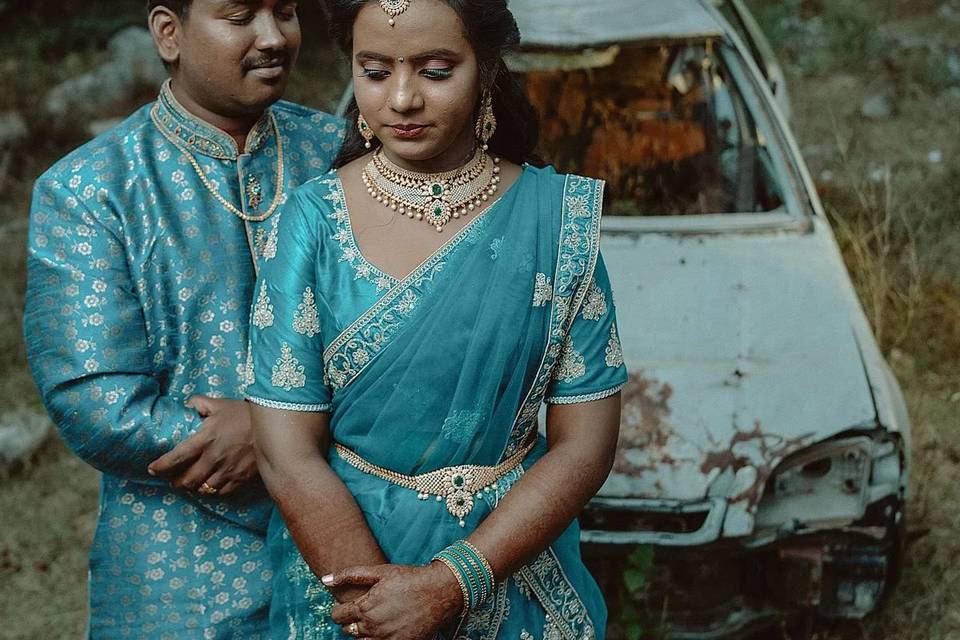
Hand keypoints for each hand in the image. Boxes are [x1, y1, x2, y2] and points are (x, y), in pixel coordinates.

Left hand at [147, 396, 258, 495]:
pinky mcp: (240, 478)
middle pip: (187, 480)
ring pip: (203, 489)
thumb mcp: (220, 404)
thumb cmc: (244, 413)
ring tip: (191, 485)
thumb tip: (186, 405)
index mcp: (205, 440)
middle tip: (173, 480)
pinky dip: (212, 491)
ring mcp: (227, 471)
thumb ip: (199, 403)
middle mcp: (213, 459)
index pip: (175, 458)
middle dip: (176, 483)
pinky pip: (221, 492)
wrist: (274, 426)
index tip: (152, 469)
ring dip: (194, 488)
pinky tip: (210, 486)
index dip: (160, 466)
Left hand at [326, 562, 462, 639]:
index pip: (337, 616)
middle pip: (348, 631)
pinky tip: (386, 628)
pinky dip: (378, 639)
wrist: (440, 592)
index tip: (347, 606)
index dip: (339, 610)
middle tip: (364, 611)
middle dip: (352, 621)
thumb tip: (324, 579)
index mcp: (365, 607)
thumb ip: (351, 575)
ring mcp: (386, 639)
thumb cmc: (410, 579)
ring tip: (376, 620)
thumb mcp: (381, 572)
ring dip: (364, 632)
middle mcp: (373, 626)